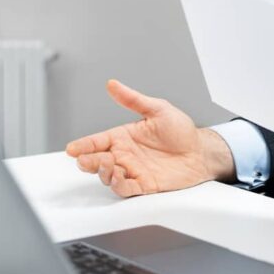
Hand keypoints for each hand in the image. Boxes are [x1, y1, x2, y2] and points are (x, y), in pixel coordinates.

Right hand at [65, 80, 234, 197]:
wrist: (201, 151)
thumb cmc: (181, 131)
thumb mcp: (158, 109)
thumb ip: (133, 99)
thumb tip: (113, 84)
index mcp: (124, 137)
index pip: (98, 141)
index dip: (83, 145)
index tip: (72, 148)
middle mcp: (125, 155)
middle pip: (98, 161)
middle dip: (88, 161)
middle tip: (84, 160)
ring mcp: (134, 171)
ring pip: (108, 176)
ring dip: (103, 173)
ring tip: (107, 165)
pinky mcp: (145, 185)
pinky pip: (127, 188)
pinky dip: (119, 185)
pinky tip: (118, 177)